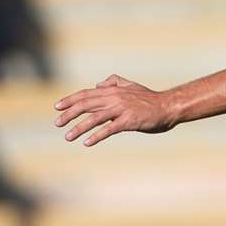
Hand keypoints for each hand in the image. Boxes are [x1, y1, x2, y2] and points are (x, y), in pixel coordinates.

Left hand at [54, 74, 178, 146]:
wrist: (168, 106)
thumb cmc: (150, 98)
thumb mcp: (131, 86)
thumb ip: (114, 82)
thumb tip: (99, 84)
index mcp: (112, 90)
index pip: (85, 94)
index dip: (70, 100)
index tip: (57, 107)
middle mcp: (114, 98)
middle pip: (85, 105)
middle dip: (69, 114)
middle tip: (57, 124)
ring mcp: (121, 109)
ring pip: (94, 118)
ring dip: (79, 127)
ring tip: (68, 137)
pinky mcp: (129, 121)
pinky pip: (109, 129)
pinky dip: (96, 136)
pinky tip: (87, 143)